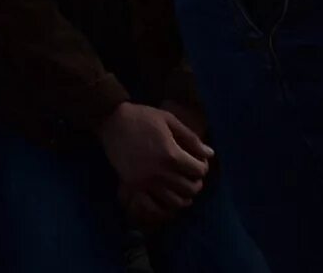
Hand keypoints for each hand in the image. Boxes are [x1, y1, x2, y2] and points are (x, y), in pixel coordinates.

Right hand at [97, 101, 211, 218]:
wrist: (112, 121)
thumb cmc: (142, 117)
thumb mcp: (169, 120)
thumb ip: (191, 138)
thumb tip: (210, 154)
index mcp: (171, 154)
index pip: (198, 170)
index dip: (203, 167)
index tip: (199, 162)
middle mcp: (160, 172)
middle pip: (190, 189)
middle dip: (196, 183)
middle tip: (193, 177)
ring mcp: (146, 182)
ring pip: (175, 201)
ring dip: (183, 196)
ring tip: (182, 187)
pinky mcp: (134, 186)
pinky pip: (154, 205)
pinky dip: (164, 205)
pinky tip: (167, 196)